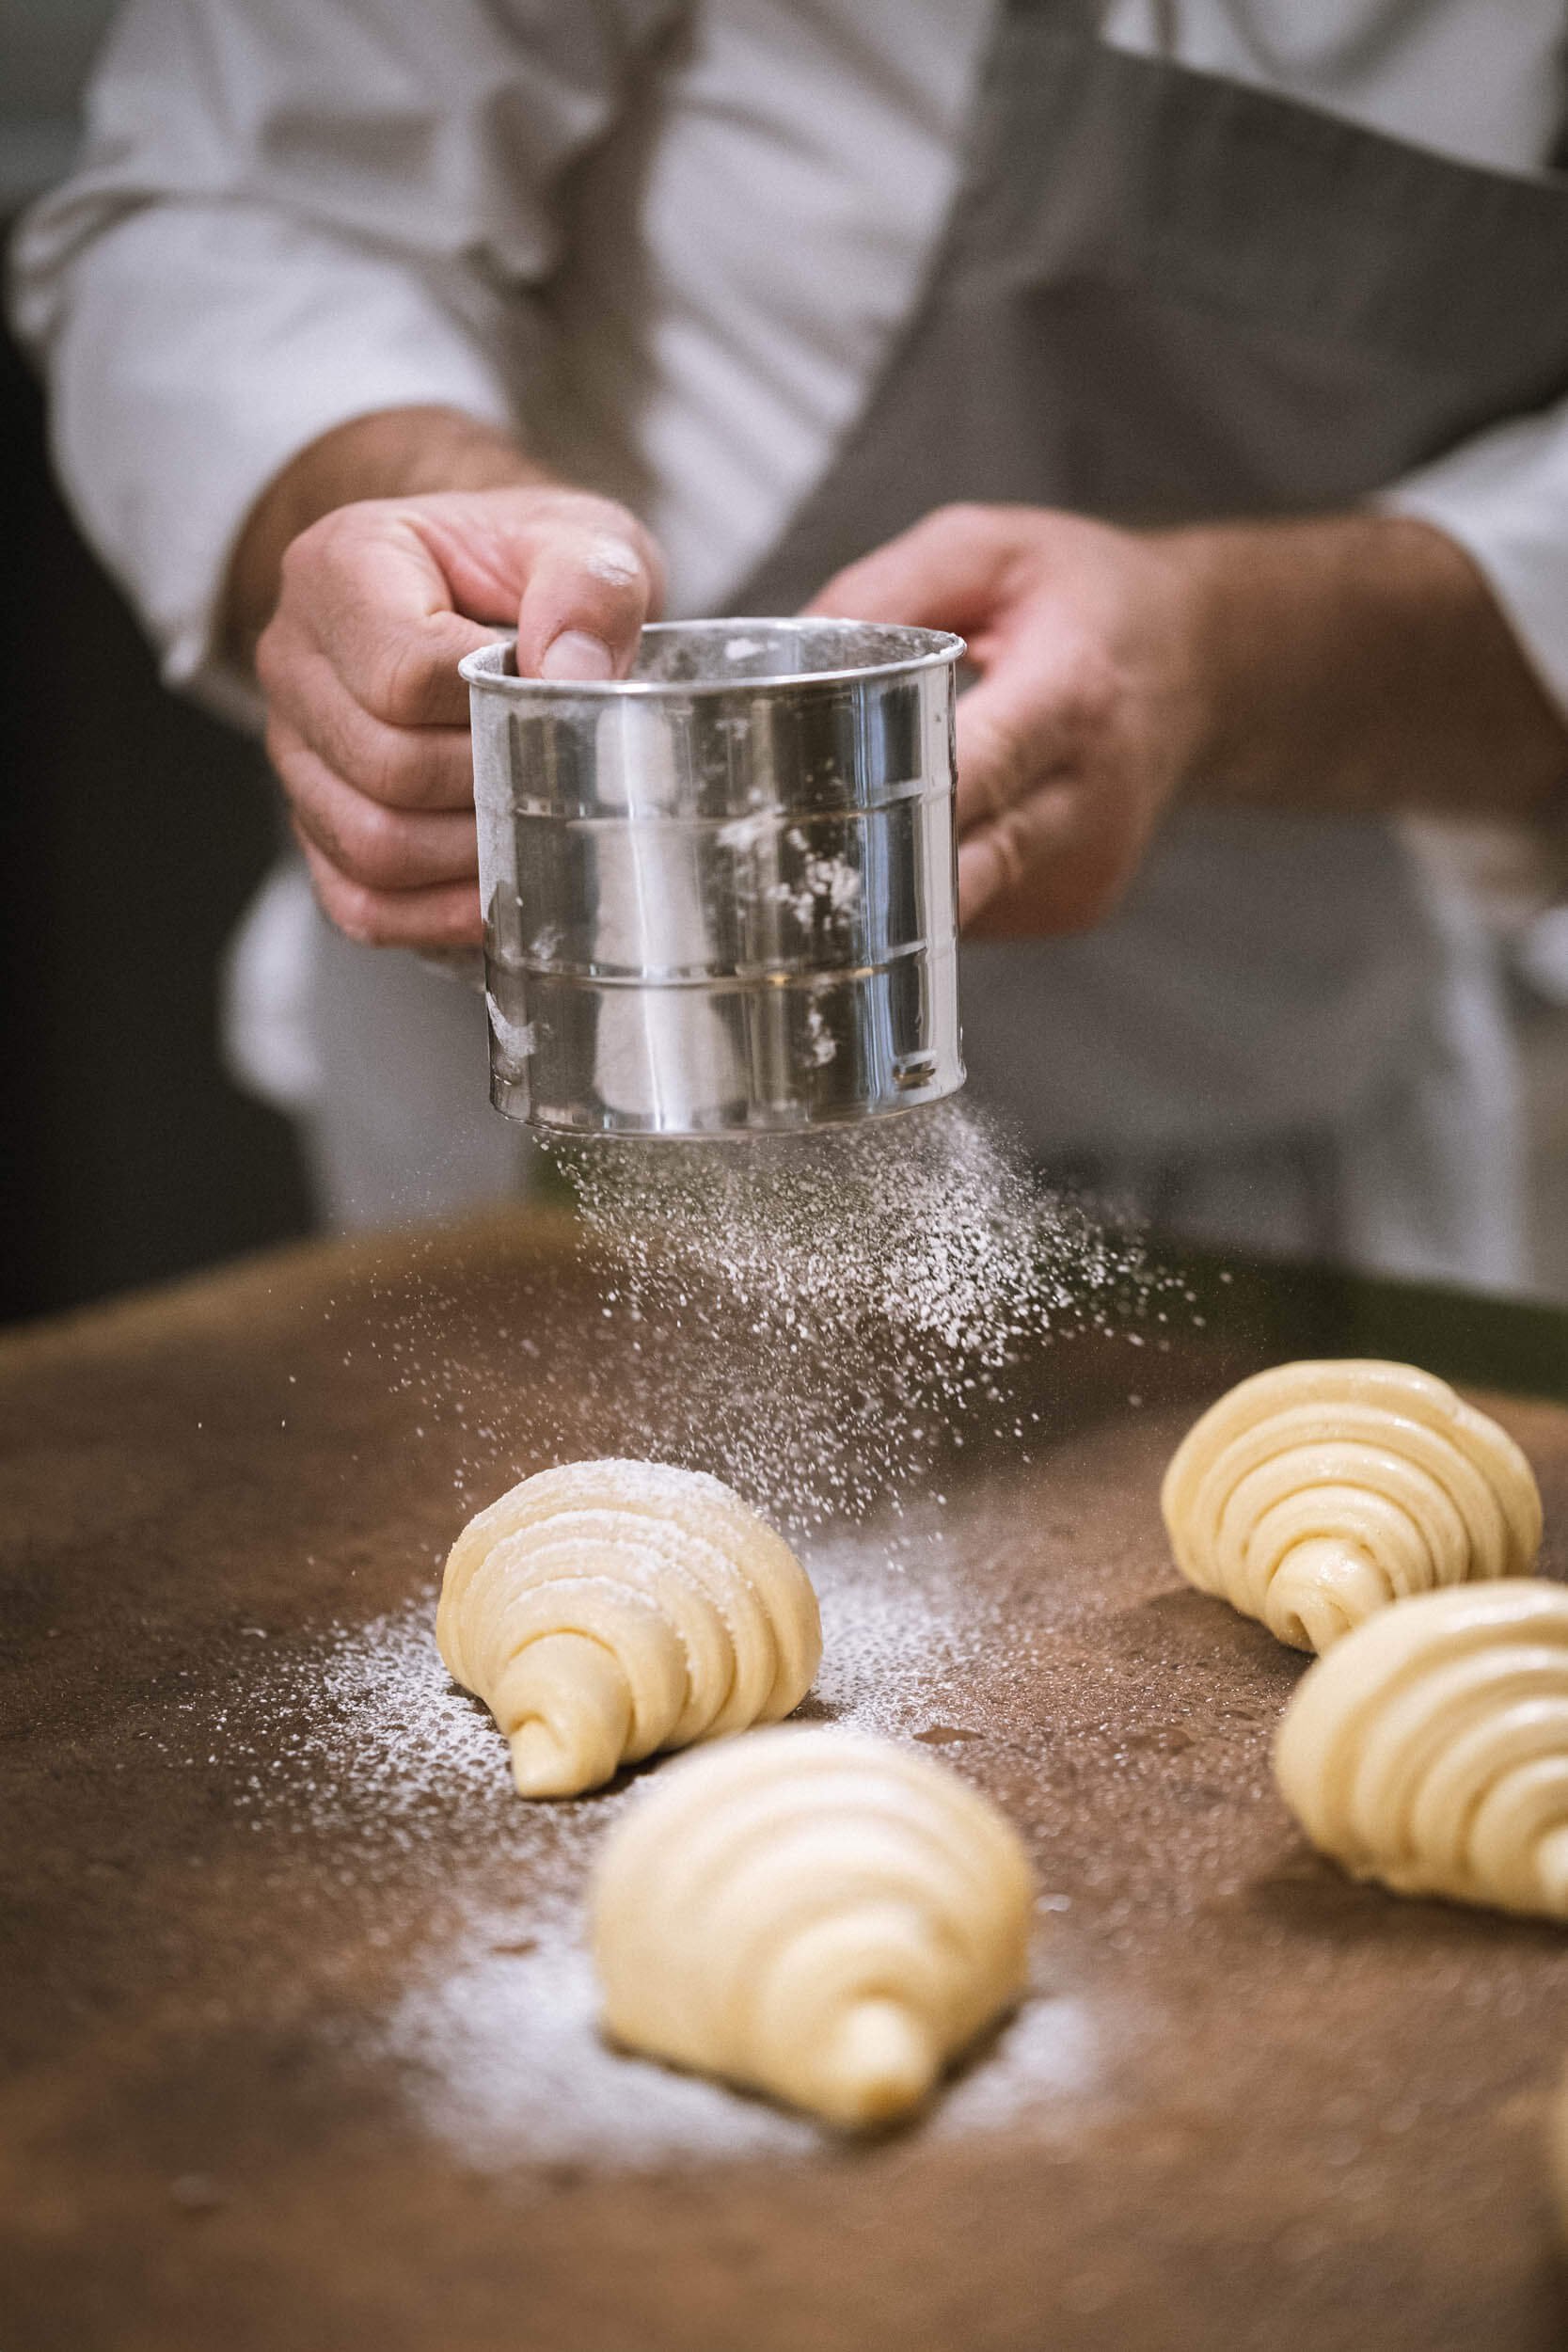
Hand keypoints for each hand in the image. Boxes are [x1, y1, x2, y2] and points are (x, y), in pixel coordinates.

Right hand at [254, 476, 663, 946]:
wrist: (491, 592)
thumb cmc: (529, 568)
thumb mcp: (580, 542)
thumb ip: (590, 586)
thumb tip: (573, 676)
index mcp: (340, 568)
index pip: (404, 675)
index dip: (495, 712)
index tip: (558, 707)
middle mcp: (295, 661)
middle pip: (387, 768)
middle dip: (493, 789)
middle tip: (565, 781)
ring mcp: (296, 750)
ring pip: (369, 846)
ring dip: (470, 859)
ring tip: (540, 832)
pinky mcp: (316, 823)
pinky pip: (359, 903)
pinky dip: (436, 916)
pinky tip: (499, 895)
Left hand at [807, 505, 1202, 937]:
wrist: (1202, 664)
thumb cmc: (1087, 600)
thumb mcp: (989, 548)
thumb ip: (886, 592)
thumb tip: (792, 658)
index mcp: (1072, 696)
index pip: (972, 772)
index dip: (887, 802)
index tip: (804, 821)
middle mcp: (1091, 798)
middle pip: (958, 869)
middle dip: (868, 866)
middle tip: (783, 849)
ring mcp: (1087, 867)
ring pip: (952, 903)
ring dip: (894, 868)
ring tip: (882, 800)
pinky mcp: (1077, 906)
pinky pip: (973, 912)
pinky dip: (932, 875)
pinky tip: (941, 820)